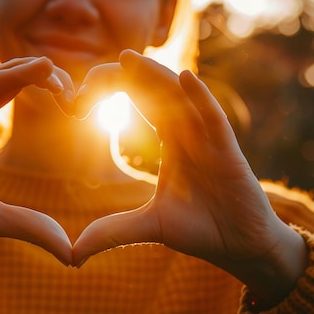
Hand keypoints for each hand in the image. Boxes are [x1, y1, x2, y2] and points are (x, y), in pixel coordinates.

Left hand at [71, 50, 307, 304]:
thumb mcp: (149, 227)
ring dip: (159, 78)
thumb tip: (73, 254)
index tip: (91, 87)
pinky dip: (201, 97)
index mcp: (172, 144)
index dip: (121, 93)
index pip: (144, 108)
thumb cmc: (202, 229)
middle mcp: (190, 136)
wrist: (241, 247)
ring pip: (182, 100)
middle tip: (108, 60)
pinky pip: (214, 118)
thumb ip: (112, 232)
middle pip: (159, 96)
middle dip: (134, 78)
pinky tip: (185, 77)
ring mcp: (209, 141)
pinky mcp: (228, 152)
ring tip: (131, 59)